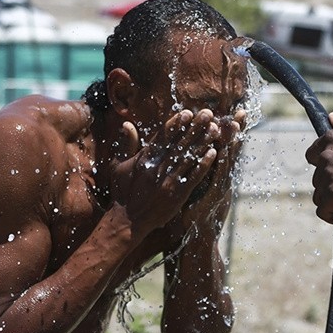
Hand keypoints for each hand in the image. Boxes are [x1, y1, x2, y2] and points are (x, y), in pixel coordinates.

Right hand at [108, 110, 220, 236]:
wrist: (128, 221)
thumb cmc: (122, 192)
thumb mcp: (118, 166)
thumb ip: (126, 145)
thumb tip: (127, 124)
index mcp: (144, 159)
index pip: (162, 137)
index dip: (175, 124)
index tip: (187, 112)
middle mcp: (157, 167)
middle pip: (180, 143)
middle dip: (195, 127)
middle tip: (208, 114)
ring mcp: (168, 181)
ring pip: (189, 157)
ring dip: (203, 142)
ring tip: (215, 129)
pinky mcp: (178, 194)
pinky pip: (194, 177)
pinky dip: (204, 164)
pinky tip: (214, 153)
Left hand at [176, 108, 245, 239]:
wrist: (198, 242)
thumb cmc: (194, 216)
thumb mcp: (197, 191)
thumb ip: (198, 172)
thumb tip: (199, 155)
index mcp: (218, 176)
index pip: (225, 148)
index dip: (230, 131)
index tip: (236, 112)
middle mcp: (222, 180)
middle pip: (230, 151)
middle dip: (236, 131)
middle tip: (242, 111)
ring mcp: (220, 190)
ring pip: (227, 163)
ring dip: (231, 144)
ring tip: (235, 126)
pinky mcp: (212, 199)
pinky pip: (216, 179)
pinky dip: (218, 167)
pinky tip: (219, 153)